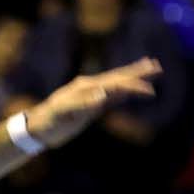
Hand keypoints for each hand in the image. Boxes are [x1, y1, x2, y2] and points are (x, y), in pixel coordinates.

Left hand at [24, 58, 160, 150]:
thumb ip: (84, 104)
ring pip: (116, 84)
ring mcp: (90, 94)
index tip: (150, 91)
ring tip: (149, 71)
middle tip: (156, 65)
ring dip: (132, 78)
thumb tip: (103, 95)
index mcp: (85, 87)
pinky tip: (130, 92)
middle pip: (118, 77)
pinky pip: (111, 96)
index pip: (114, 83)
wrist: (37, 128)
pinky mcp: (90, 105)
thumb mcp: (65, 113)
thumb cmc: (49, 121)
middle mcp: (89, 87)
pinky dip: (123, 92)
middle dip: (137, 72)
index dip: (132, 86)